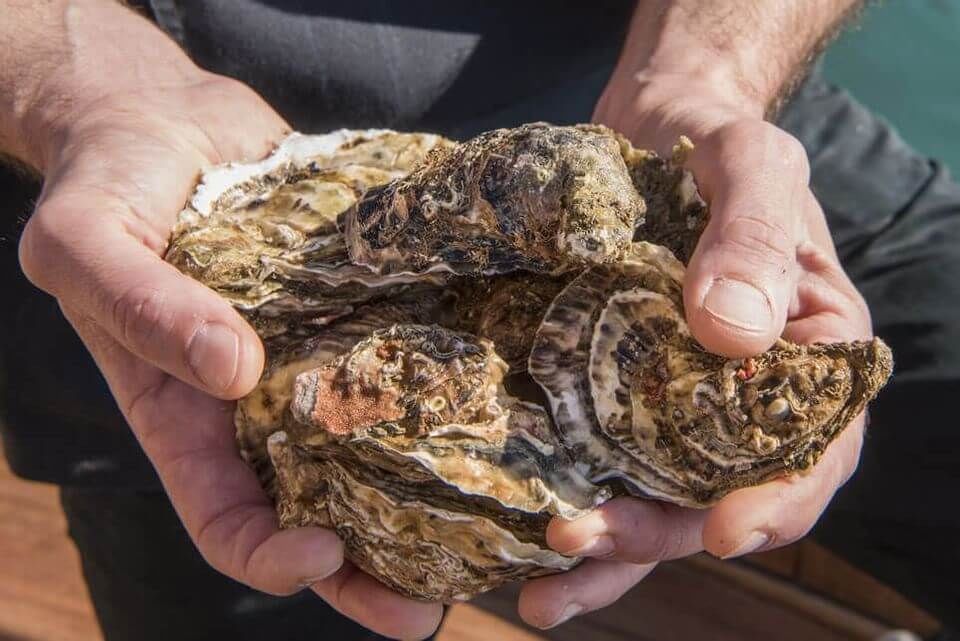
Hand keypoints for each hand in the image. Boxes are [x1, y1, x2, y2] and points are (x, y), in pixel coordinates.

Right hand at [14, 5, 440, 637]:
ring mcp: (317, 364)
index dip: (271, 555)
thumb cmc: (109, 182)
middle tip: (432, 607)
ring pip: (375, 455)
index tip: (326, 550)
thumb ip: (139, 307)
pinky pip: (400, 367)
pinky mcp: (361, 315)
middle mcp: (259, 409)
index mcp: (184, 420)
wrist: (169, 120)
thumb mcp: (87, 243)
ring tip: (489, 540)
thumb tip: (235, 373)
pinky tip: (499, 414)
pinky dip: (441, 400)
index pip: (225, 520)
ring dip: (425, 506)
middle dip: (369, 571)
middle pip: (318, 514)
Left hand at [517, 71, 873, 628]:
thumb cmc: (714, 141)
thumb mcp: (750, 164)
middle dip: (660, 533)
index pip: (814, 446)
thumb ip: (754, 237)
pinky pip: (606, 465)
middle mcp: (746, 394)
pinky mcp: (617, 396)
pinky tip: (524, 552)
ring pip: (660, 500)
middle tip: (582, 540)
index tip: (724, 530)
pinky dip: (577, 510)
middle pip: (722, 492)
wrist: (648, 126)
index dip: (778, 499)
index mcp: (809, 351)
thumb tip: (732, 336)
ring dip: (609, 552)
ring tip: (540, 587)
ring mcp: (678, 403)